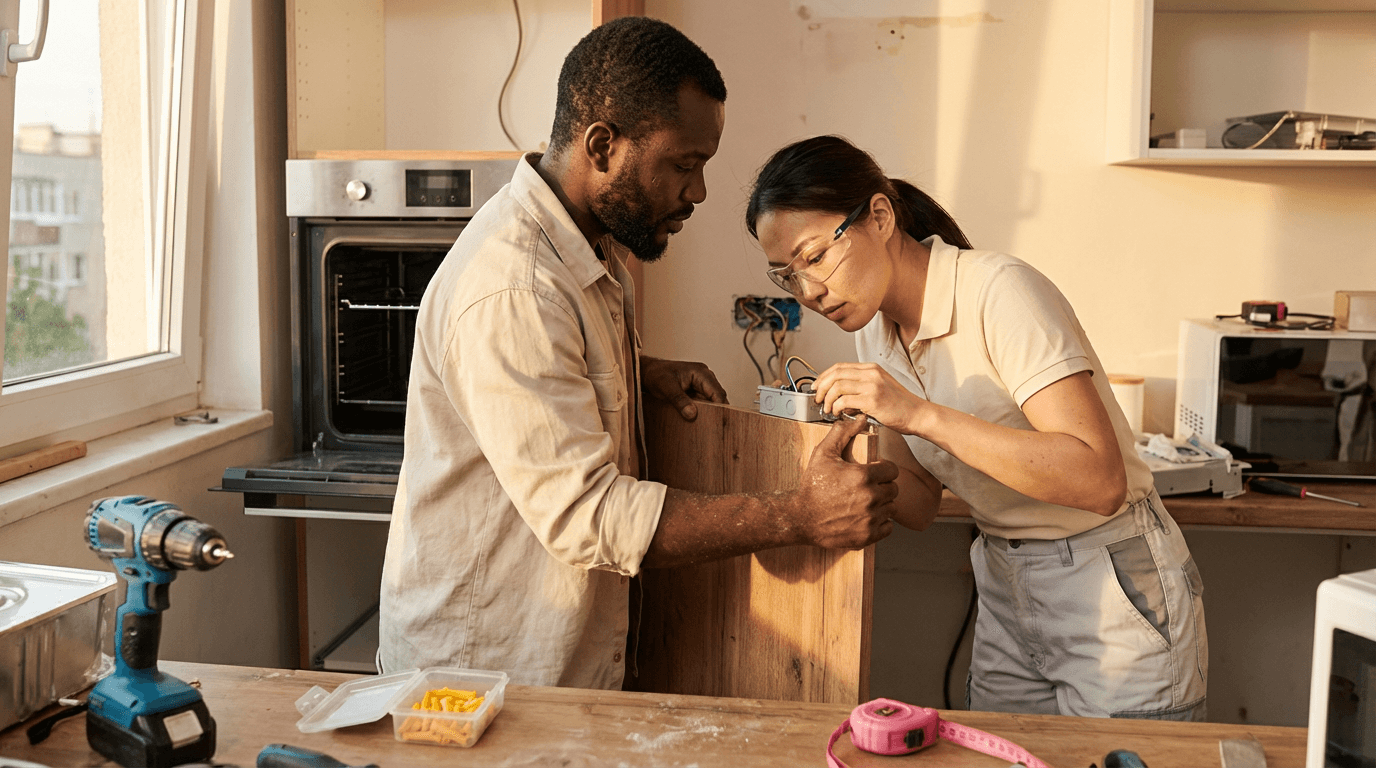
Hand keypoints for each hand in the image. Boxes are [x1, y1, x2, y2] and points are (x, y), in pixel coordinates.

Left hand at [641, 356, 727, 420]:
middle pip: (717, 398)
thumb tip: (692, 414)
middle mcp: (705, 379)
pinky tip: (697, 423)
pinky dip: (702, 413)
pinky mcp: (695, 393)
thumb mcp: (666, 387)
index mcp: (701, 373)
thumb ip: (679, 400)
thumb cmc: (656, 374)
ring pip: (711, 403)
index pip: (717, 393)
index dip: (721, 408)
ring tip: (705, 428)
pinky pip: (703, 405)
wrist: (647, 373)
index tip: (719, 423)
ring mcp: (701, 386)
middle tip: (713, 429)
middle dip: (716, 412)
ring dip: (709, 414)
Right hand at [794, 416, 898, 548]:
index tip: (873, 473)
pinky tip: (866, 517)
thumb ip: (842, 434)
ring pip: (891, 508)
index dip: (883, 470)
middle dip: (883, 487)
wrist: (801, 517)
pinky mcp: (868, 535)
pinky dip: (880, 523)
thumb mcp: (824, 454)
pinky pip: (888, 528)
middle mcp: (870, 497)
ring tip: (865, 503)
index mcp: (863, 476)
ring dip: (882, 505)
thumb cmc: (812, 485)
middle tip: (867, 488)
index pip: (892, 471)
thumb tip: (860, 419)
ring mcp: (870, 518)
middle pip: (893, 489)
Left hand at [812, 362, 924, 434]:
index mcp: (872, 368)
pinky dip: (836, 408)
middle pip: (835, 374)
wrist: (917, 414)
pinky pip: (844, 401)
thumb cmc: (899, 405)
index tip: (817, 387)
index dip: (823, 376)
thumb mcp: (880, 386)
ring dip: (828, 399)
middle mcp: (871, 373)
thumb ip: (861, 386)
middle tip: (818, 399)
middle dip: (821, 387)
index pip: (839, 367)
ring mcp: (872, 385)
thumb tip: (837, 394)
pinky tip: (838, 413)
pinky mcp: (872, 400)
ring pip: (837, 386)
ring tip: (828, 409)